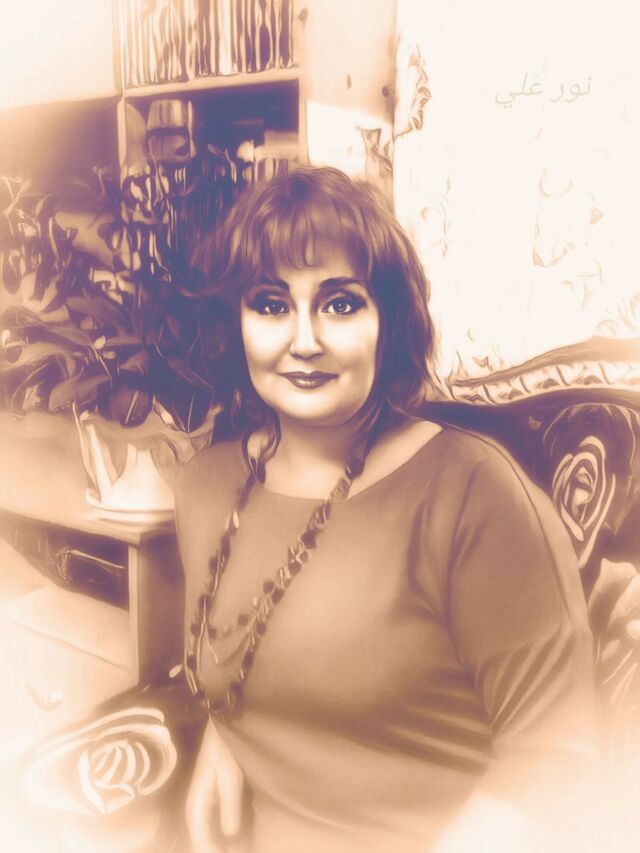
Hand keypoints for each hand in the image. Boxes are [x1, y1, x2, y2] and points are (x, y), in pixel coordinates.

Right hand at [185, 720, 243, 851]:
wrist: (223, 724)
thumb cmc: (225, 748)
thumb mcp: (230, 776)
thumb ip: (229, 805)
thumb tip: (229, 836)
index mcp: (197, 802)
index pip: (200, 838)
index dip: (210, 852)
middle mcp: (198, 804)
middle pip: (202, 837)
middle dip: (214, 848)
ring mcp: (205, 800)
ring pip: (208, 831)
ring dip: (218, 842)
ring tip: (237, 849)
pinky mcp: (214, 795)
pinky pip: (215, 822)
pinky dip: (222, 833)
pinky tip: (235, 838)